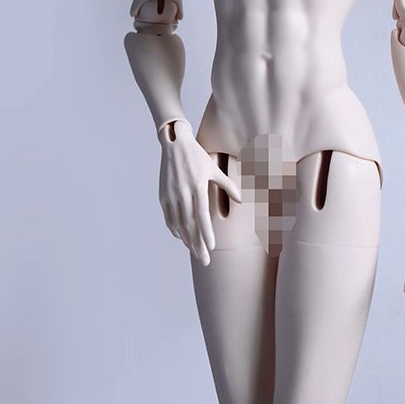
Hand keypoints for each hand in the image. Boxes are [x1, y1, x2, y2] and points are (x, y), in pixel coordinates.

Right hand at [158, 120, 241, 265]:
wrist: (174, 144)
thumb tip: (241, 200)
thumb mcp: (214, 169)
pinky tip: (181, 237)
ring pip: (178, 224)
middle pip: (190, 225)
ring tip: (194, 252)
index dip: (206, 232)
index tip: (212, 247)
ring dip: (187, 240)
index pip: (202, 216)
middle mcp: (183, 193)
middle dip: (197, 244)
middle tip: (204, 260)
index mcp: (197, 187)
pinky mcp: (163, 196)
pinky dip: (175, 229)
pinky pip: (169, 217)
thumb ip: (228, 185)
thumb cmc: (197, 156)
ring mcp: (171, 195)